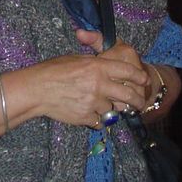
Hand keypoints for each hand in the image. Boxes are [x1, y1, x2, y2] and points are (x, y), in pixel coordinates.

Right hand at [26, 41, 148, 127]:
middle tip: (140, 103)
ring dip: (110, 109)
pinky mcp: (86, 117)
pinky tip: (90, 113)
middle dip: (138, 100)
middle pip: (128, 95)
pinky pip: (100, 122)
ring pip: (113, 110)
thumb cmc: (53, 70)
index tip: (144, 80)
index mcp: (98, 67)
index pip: (127, 71)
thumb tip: (107, 67)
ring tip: (100, 105)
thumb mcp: (77, 59)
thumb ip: (96, 64)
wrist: (37, 89)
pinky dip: (98, 119)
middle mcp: (99, 85)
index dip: (139, 76)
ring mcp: (93, 103)